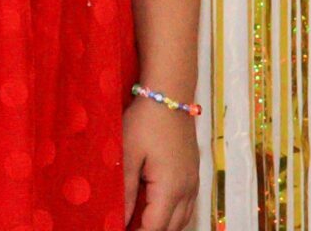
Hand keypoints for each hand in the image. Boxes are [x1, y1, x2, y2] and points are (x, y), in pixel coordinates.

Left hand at [122, 96, 199, 228]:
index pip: (155, 227)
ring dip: (162, 224)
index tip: (117, 230)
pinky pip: (187, 205)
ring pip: (182, 218)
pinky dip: (172, 213)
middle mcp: (187, 189)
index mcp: (170, 188)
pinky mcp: (193, 172)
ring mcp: (193, 181)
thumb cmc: (145, 121)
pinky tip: (154, 207)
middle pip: (171, 228)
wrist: (170, 93)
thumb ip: (125, 190)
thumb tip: (120, 219)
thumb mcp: (128, 154)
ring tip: (137, 221)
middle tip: (125, 226)